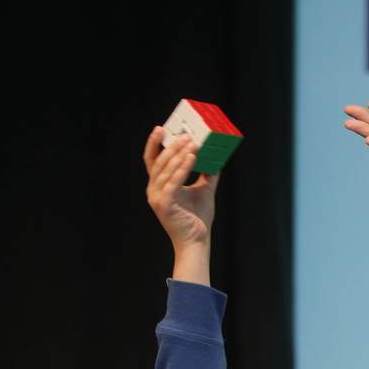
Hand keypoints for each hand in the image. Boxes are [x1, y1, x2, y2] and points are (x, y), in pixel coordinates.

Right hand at [143, 126, 217, 249]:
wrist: (197, 240)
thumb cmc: (197, 218)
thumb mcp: (204, 190)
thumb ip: (206, 173)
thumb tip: (216, 156)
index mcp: (159, 185)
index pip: (152, 160)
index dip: (154, 143)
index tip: (161, 128)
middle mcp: (154, 189)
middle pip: (159, 161)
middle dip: (172, 146)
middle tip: (185, 134)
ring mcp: (157, 197)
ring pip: (165, 170)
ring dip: (179, 155)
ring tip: (191, 143)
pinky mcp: (164, 205)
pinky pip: (173, 182)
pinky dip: (182, 169)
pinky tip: (191, 158)